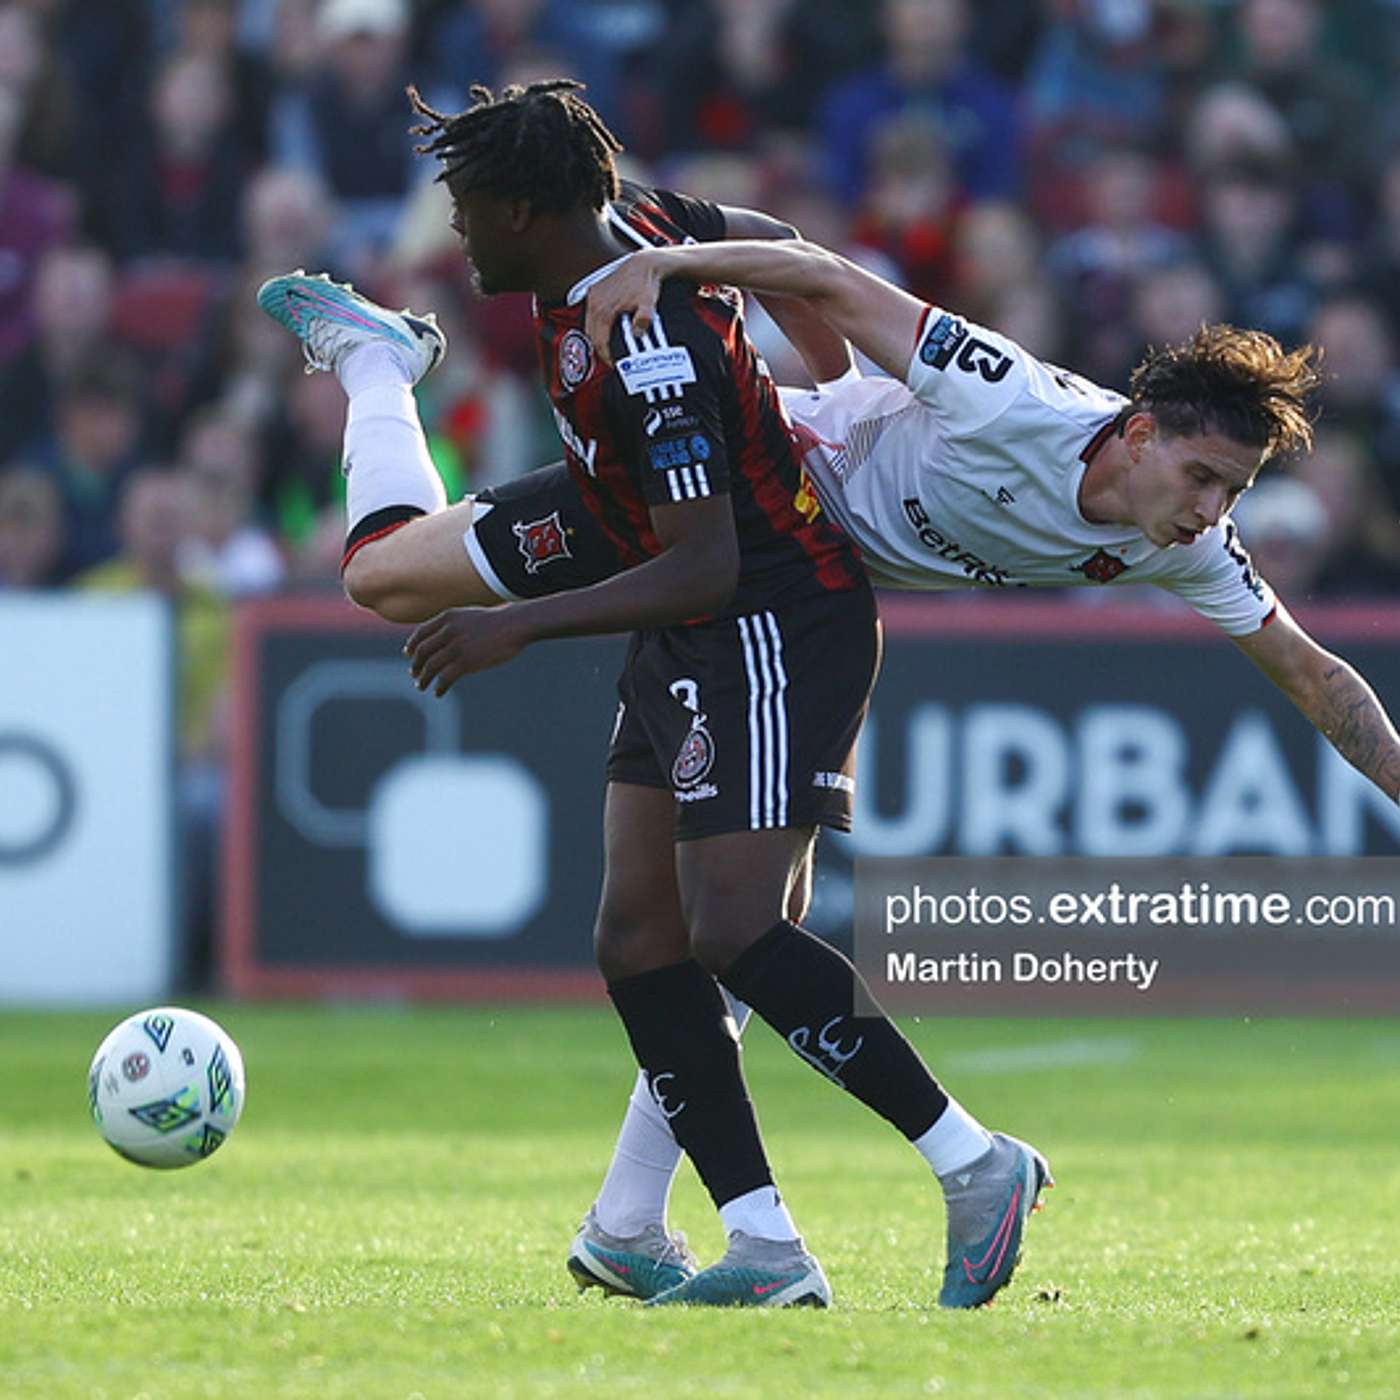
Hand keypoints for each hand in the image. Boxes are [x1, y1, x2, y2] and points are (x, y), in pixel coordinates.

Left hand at [404, 606, 530, 695]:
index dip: (412, 644)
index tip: (408, 653)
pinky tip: (438, 693)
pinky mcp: (465, 662)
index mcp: (447, 617)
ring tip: (421, 686)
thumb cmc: (497, 622)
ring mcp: (456, 647)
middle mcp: (448, 631)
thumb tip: (443, 638)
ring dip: (423, 678)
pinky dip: (439, 687)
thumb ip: (454, 625)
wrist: (514, 625)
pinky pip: (445, 678)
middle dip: (416, 664)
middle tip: (414, 673)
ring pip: (431, 666)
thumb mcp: (469, 616)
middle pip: (423, 651)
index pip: (421, 632)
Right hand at [584, 250, 663, 361]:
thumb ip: (643, 319)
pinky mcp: (595, 291)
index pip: (599, 341)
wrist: (644, 263)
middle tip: (612, 360)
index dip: (606, 356)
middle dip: (600, 350)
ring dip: (597, 338)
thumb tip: (637, 333)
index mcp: (603, 309)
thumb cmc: (646, 284)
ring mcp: (593, 296)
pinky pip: (591, 315)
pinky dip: (596, 326)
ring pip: (589, 326)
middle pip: (591, 335)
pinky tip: (606, 331)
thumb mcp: (648, 303)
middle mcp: (594, 302)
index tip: (615, 365)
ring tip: (609, 349)